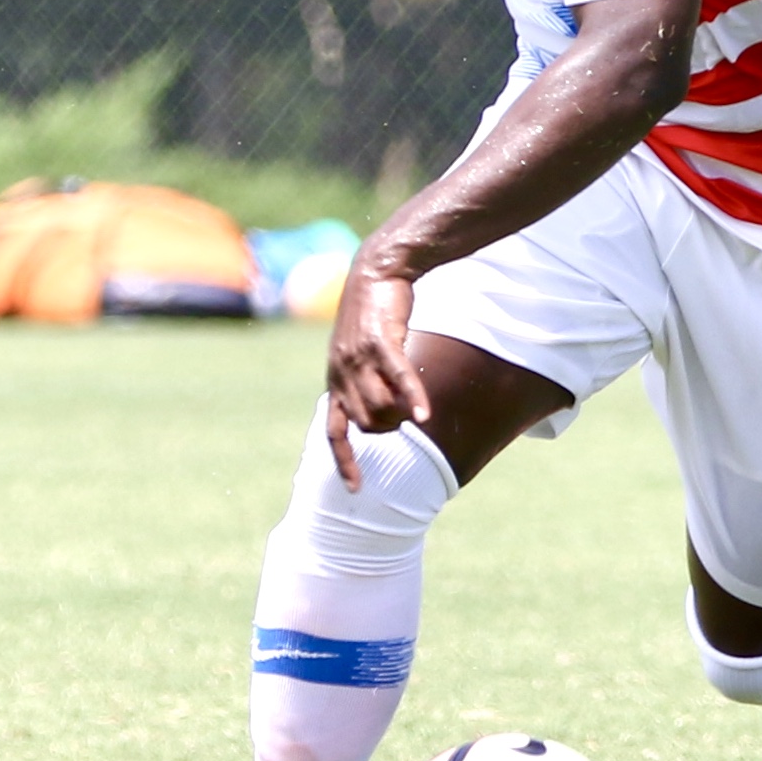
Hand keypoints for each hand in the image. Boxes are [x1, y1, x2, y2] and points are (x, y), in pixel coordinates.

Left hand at [320, 254, 432, 483]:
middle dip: (390, 428)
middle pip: (367, 424)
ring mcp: (359, 359)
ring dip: (403, 414)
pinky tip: (427, 415)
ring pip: (382, 406)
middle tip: (407, 415)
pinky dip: (412, 399)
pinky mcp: (381, 342)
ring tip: (417, 405)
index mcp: (335, 379)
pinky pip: (398, 380)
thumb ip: (365, 381)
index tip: (356, 489)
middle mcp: (342, 373)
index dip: (345, 461)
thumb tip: (384, 411)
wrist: (377, 271)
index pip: (334, 432)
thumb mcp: (362, 352)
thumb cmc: (374, 313)